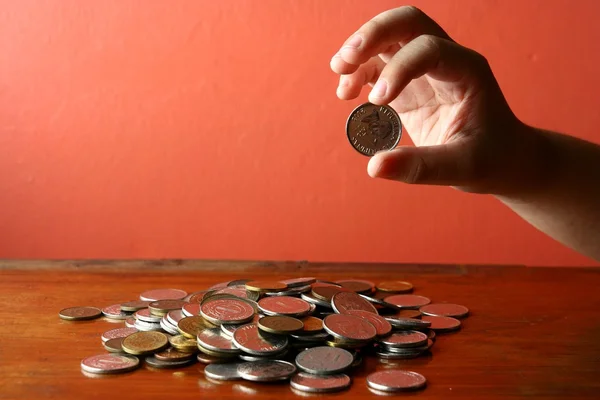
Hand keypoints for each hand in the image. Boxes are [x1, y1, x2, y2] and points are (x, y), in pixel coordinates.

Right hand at [331, 6, 542, 193]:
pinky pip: (379, 65)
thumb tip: (374, 167)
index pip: (429, 48)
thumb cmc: (491, 159)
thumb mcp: (462, 168)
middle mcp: (446, 61)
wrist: (502, 158)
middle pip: (407, 23)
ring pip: (389, 37)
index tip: (379, 101)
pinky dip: (359, 72)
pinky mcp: (408, 85)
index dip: (399, 68)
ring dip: (360, 50)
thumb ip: (421, 167)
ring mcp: (425, 70)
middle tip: (345, 59)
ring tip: (340, 75)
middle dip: (373, 34)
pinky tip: (347, 93)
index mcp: (467, 71)